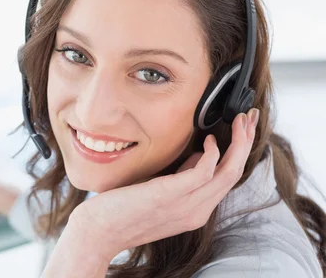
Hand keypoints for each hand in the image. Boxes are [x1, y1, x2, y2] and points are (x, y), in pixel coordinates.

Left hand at [68, 108, 259, 262]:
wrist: (98, 232)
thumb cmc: (122, 210)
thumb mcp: (160, 193)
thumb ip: (181, 179)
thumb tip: (199, 155)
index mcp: (195, 211)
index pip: (228, 180)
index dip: (240, 152)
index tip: (244, 129)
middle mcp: (196, 211)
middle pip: (235, 174)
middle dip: (247, 142)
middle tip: (251, 118)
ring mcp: (185, 205)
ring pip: (228, 173)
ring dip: (239, 143)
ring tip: (241, 121)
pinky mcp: (169, 195)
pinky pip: (204, 172)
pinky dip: (212, 153)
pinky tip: (209, 140)